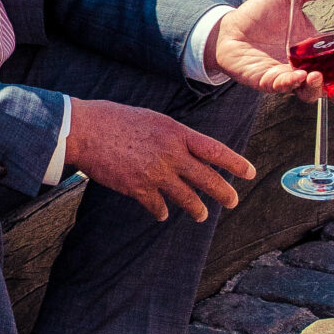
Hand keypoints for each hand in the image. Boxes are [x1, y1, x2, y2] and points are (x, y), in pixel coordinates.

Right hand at [66, 97, 252, 223]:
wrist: (84, 130)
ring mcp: (156, 173)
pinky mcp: (138, 188)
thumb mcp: (152, 119)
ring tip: (201, 215)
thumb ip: (171, 136)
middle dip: (223, 192)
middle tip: (232, 201)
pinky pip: (157, 206)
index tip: (249, 173)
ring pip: (186, 197)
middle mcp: (171, 154)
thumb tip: (185, 149)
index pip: (215, 150)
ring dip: (196, 208)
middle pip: (207, 178)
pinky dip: (160, 211)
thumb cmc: (114, 119)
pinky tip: (161, 214)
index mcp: (176, 132)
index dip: (235, 163)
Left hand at [204, 0, 333, 103]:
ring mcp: (288, 77)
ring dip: (318, 89)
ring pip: (310, 94)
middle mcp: (308, 68)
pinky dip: (290, 85)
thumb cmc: (262, 13)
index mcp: (319, 50)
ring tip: (317, 76)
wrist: (230, 26)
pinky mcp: (267, 81)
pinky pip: (282, 89)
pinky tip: (296, 75)